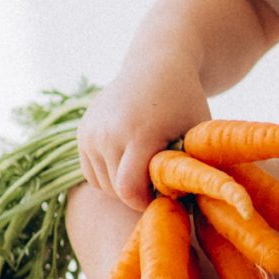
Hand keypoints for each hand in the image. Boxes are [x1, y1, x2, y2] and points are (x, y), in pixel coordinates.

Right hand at [76, 63, 210, 209]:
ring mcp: (91, 132)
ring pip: (102, 184)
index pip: (129, 190)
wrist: (157, 65)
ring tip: (146, 169)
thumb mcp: (196, 135)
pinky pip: (91, 172)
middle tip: (160, 184)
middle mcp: (108, 133)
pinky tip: (130, 161)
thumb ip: (191, 171)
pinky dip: (109, 175)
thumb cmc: (185, 103)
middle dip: (138, 195)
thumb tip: (188, 213)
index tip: (166, 198)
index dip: (147, 203)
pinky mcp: (82, 132)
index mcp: (139, 133)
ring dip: (122, 186)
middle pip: (116, 190)